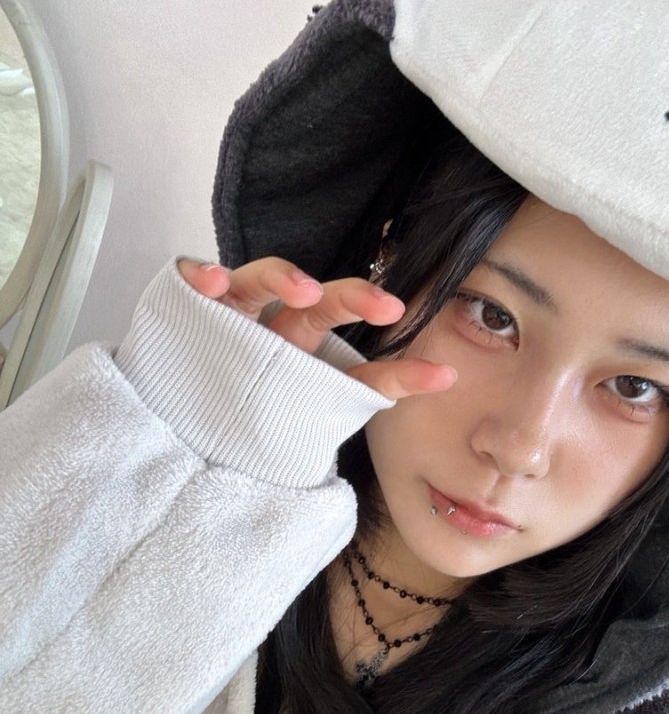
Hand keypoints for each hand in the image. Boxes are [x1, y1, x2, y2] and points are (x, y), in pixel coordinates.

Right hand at [177, 257, 456, 399]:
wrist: (178, 440)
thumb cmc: (244, 426)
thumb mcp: (306, 426)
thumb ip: (362, 400)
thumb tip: (446, 380)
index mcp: (308, 358)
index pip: (357, 358)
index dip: (398, 366)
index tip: (441, 377)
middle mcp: (275, 333)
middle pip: (318, 305)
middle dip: (354, 299)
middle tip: (388, 307)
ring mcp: (233, 318)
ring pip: (261, 281)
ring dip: (283, 278)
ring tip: (301, 289)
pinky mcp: (189, 310)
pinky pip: (192, 280)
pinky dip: (200, 273)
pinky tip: (210, 280)